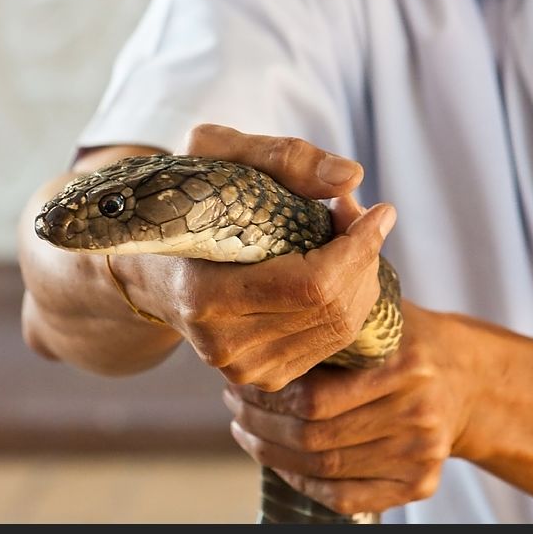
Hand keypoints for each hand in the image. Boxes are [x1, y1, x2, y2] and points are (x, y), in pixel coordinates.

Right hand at [136, 124, 396, 390]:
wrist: (151, 266)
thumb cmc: (185, 201)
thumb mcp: (217, 155)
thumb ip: (284, 157)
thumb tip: (354, 178)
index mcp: (204, 295)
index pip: (312, 284)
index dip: (358, 247)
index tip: (381, 209)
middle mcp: (223, 345)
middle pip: (332, 309)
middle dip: (364, 258)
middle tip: (362, 217)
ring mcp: (243, 369)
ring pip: (340, 330)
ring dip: (362, 279)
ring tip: (352, 239)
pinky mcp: (263, 378)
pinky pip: (332, 345)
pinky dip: (349, 304)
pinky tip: (339, 273)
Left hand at [223, 302, 486, 513]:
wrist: (468, 379)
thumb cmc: (406, 339)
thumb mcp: (379, 314)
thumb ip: (331, 319)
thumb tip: (258, 322)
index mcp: (404, 367)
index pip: (313, 397)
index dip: (265, 397)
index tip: (238, 383)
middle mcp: (417, 415)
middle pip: (314, 437)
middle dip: (260, 425)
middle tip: (234, 407)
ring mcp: (421, 455)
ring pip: (324, 470)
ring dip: (272, 454)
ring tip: (246, 430)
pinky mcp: (420, 484)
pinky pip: (347, 498)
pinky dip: (304, 485)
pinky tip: (278, 462)